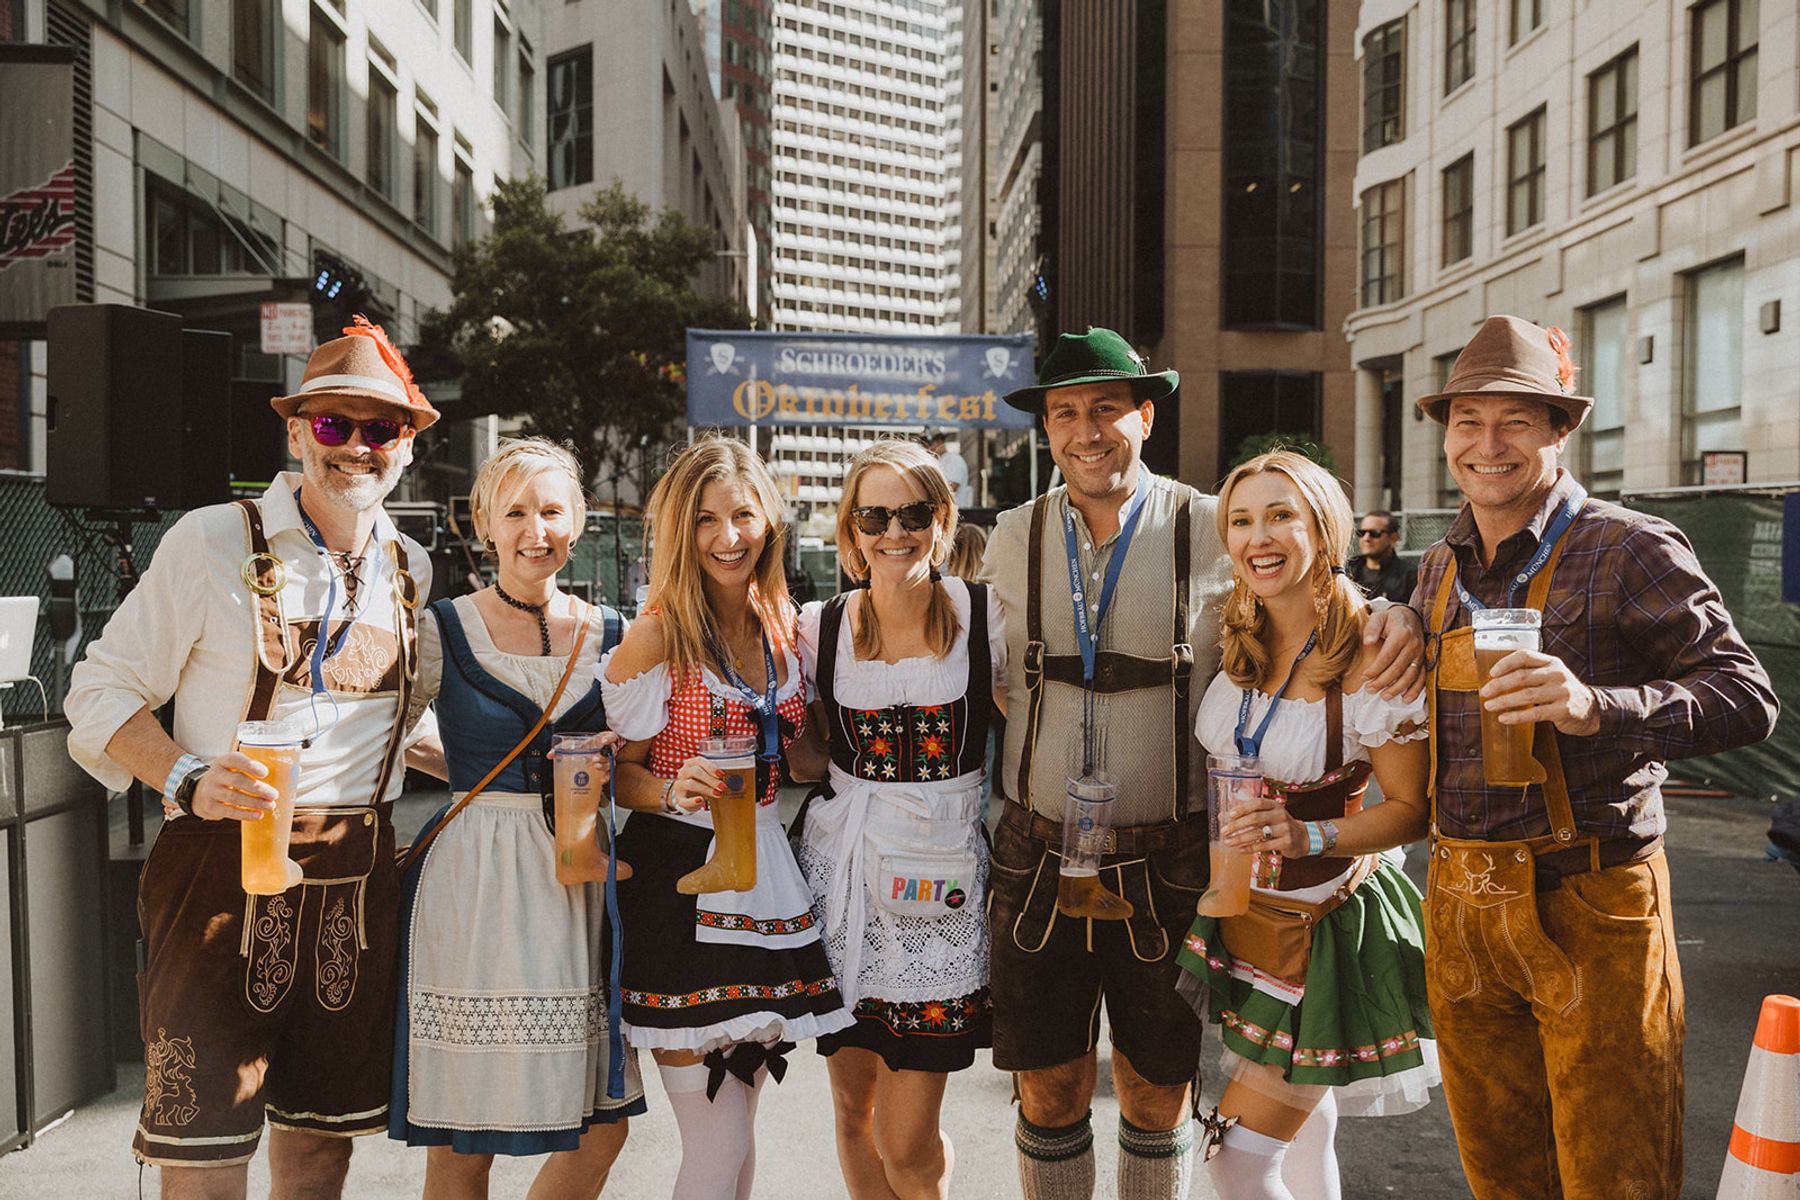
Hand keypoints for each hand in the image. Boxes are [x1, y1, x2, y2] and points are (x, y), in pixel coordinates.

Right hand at [190, 752, 277, 821]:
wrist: (199, 794)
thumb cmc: (227, 779)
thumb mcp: (234, 769)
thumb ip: (254, 769)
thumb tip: (292, 771)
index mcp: (222, 762)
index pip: (234, 759)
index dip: (249, 765)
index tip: (265, 772)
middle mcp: (215, 775)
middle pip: (237, 780)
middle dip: (257, 788)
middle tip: (274, 794)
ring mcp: (210, 791)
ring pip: (234, 797)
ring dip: (255, 802)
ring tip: (271, 806)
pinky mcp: (210, 807)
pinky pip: (229, 811)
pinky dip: (245, 814)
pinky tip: (258, 815)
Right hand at [664, 756, 726, 813]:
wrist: (686, 796)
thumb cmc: (699, 782)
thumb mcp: (705, 775)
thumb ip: (714, 775)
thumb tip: (732, 778)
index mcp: (690, 764)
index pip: (699, 761)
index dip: (711, 767)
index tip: (722, 774)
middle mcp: (683, 773)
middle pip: (695, 772)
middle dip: (711, 779)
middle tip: (723, 786)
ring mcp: (679, 785)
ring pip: (691, 784)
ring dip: (706, 789)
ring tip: (718, 794)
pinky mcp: (679, 799)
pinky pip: (685, 800)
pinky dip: (693, 800)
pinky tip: (701, 800)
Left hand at [1219, 793, 1304, 855]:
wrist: (1302, 838)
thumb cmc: (1279, 825)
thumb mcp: (1268, 816)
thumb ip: (1249, 815)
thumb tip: (1222, 817)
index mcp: (1274, 805)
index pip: (1257, 803)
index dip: (1243, 808)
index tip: (1230, 814)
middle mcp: (1280, 815)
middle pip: (1255, 818)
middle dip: (1237, 825)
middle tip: (1224, 831)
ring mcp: (1284, 829)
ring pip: (1258, 833)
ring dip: (1240, 838)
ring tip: (1228, 842)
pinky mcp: (1286, 842)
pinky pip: (1264, 845)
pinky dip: (1250, 848)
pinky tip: (1240, 850)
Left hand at [1363, 604, 1425, 699]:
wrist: (1410, 617)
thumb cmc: (1390, 619)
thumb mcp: (1378, 617)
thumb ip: (1371, 628)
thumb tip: (1367, 642)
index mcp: (1401, 634)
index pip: (1387, 656)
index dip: (1375, 669)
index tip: (1364, 677)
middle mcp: (1414, 645)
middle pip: (1398, 668)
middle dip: (1383, 681)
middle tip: (1370, 690)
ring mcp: (1421, 654)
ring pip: (1410, 675)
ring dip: (1397, 688)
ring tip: (1384, 696)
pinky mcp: (1424, 661)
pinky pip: (1421, 677)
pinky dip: (1415, 690)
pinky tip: (1406, 699)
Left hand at [1481, 649, 1601, 735]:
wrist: (1590, 710)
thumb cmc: (1561, 691)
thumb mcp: (1551, 675)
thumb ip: (1531, 672)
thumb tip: (1495, 679)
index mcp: (1552, 662)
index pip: (1525, 655)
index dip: (1506, 663)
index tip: (1491, 673)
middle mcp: (1557, 674)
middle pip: (1522, 676)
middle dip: (1499, 685)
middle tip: (1485, 692)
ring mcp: (1562, 692)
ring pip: (1526, 695)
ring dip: (1504, 701)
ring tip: (1489, 706)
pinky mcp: (1563, 710)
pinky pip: (1535, 713)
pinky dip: (1516, 716)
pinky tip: (1503, 718)